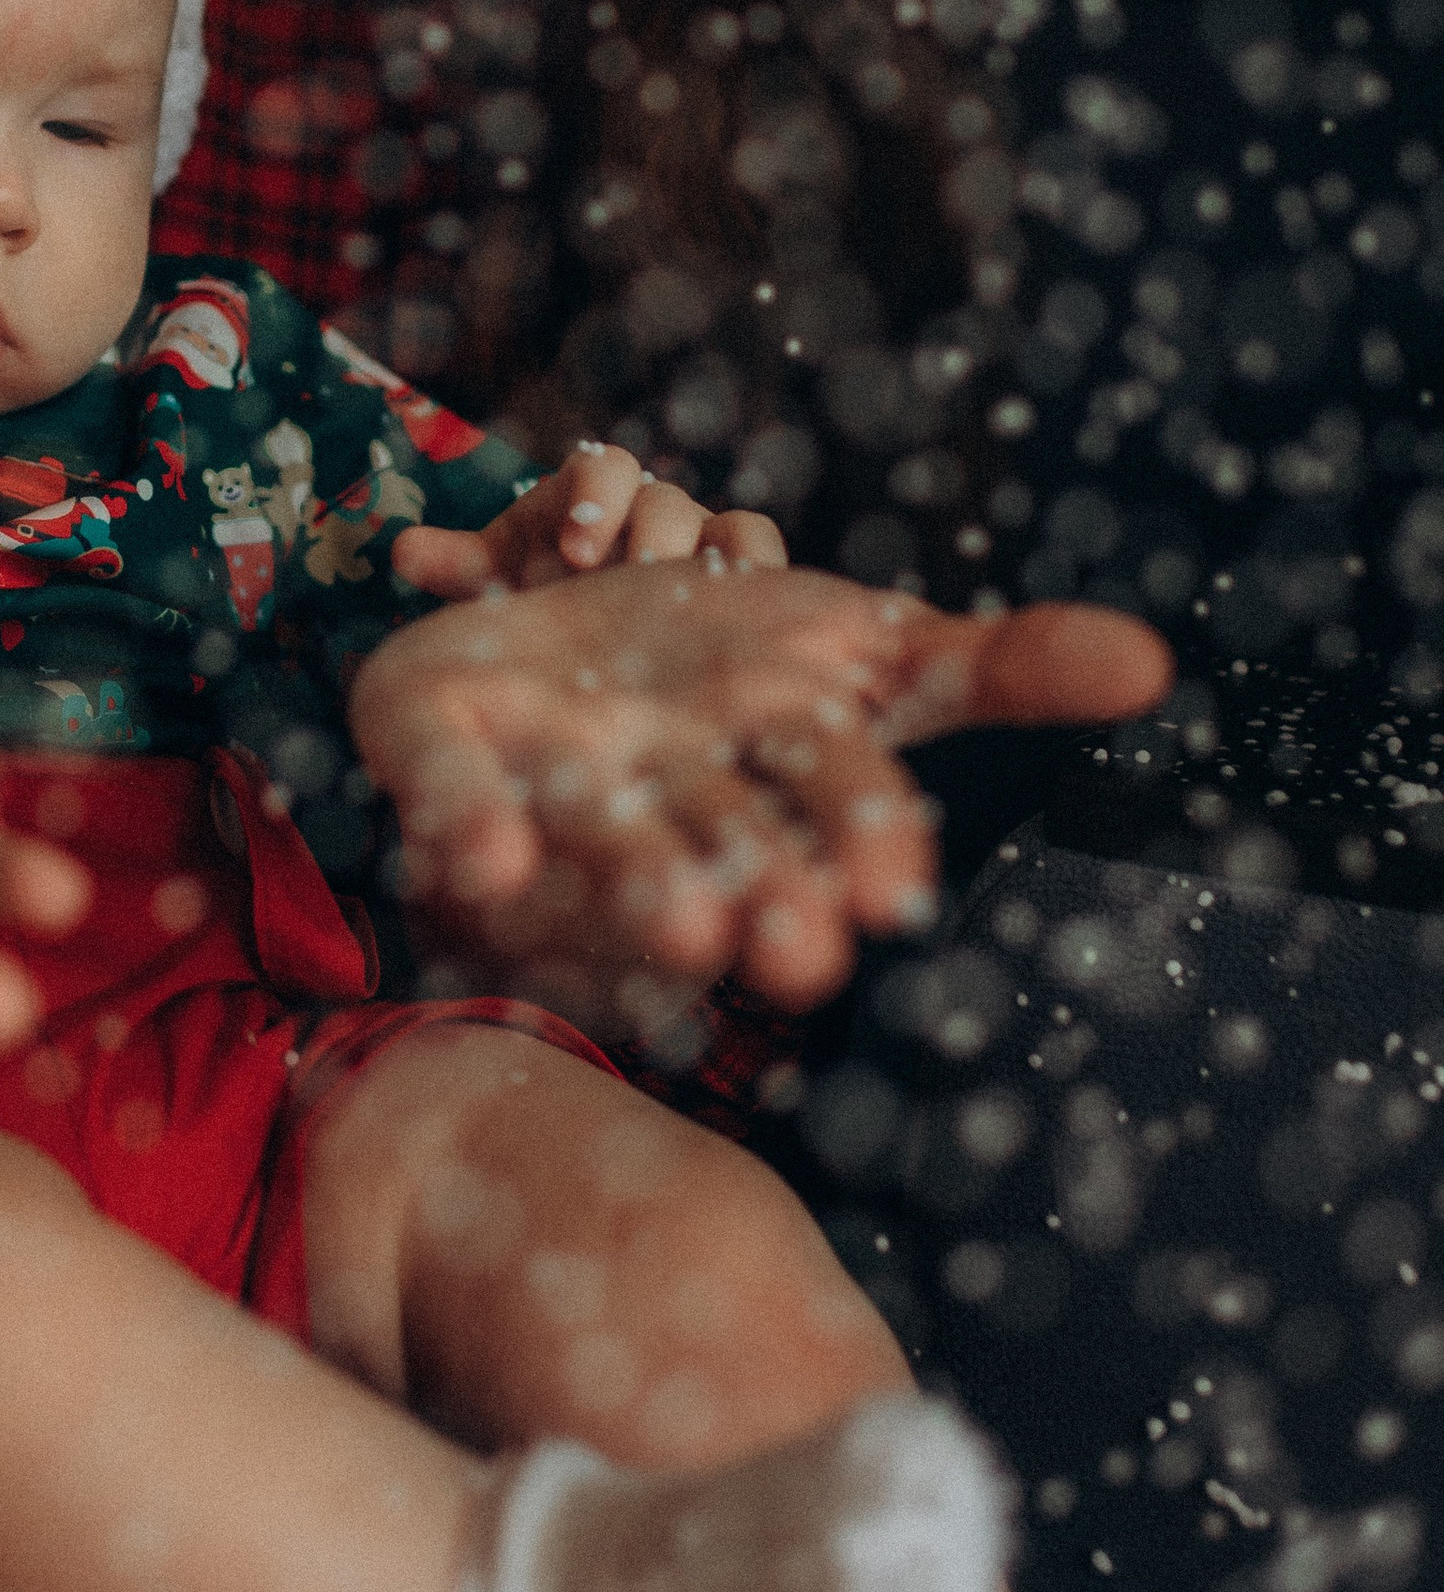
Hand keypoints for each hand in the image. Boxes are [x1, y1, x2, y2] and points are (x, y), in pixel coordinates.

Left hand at [350, 567, 1171, 1018]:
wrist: (528, 633)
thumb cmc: (720, 664)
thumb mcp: (866, 641)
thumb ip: (1000, 664)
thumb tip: (1154, 660)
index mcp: (768, 763)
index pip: (830, 802)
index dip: (858, 842)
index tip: (888, 895)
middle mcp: (667, 791)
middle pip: (724, 841)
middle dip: (758, 894)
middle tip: (793, 958)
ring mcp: (550, 773)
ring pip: (603, 833)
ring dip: (640, 883)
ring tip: (677, 927)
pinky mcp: (436, 745)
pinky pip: (437, 783)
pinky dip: (458, 821)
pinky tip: (474, 858)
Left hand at [390, 440, 783, 605]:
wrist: (590, 647)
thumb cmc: (537, 601)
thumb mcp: (495, 587)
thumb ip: (458, 565)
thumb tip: (400, 548)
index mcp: (587, 494)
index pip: (599, 470)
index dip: (593, 501)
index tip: (574, 553)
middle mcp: (647, 505)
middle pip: (662, 499)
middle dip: (647, 536)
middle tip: (628, 585)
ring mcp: (701, 533)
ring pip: (720, 521)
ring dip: (707, 558)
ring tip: (687, 604)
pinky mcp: (741, 566)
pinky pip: (758, 547)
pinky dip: (759, 568)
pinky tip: (747, 617)